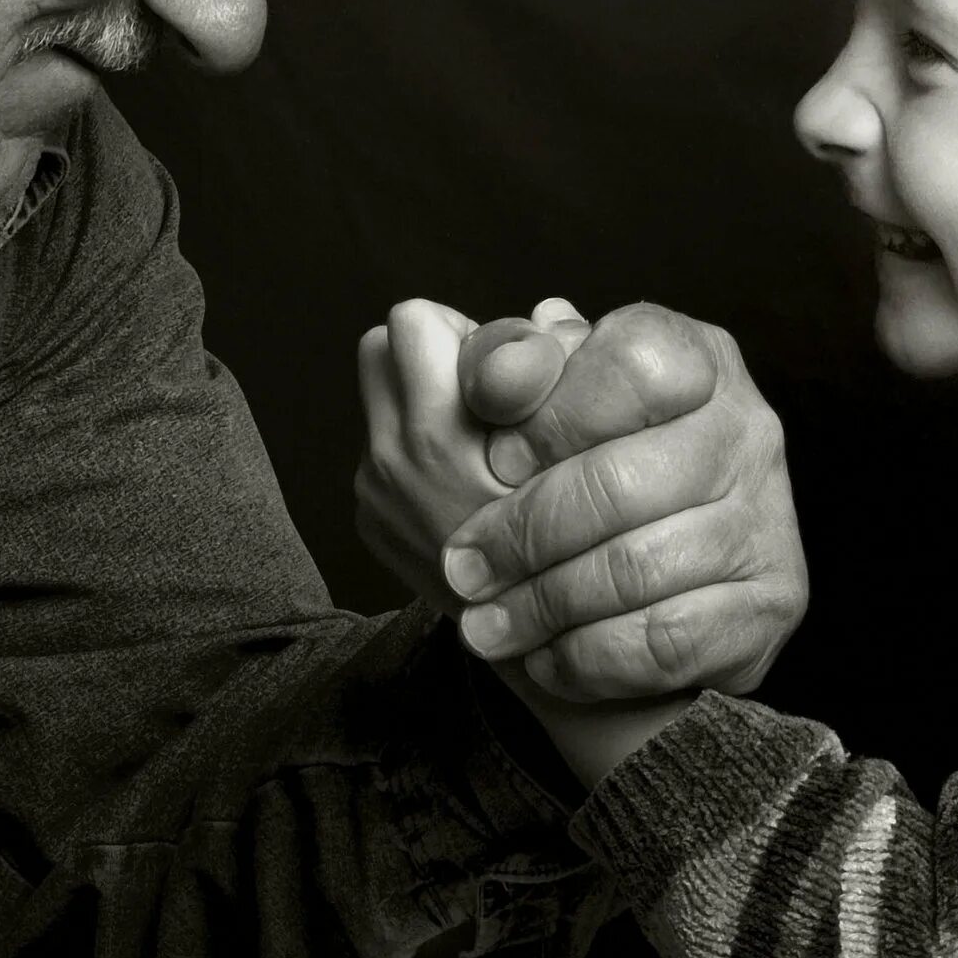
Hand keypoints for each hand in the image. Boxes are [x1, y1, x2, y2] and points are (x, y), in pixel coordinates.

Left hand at [353, 297, 588, 605]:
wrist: (543, 645)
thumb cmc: (582, 537)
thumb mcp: (583, 440)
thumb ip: (562, 365)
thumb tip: (548, 311)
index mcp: (436, 431)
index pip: (415, 322)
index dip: (468, 335)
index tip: (502, 374)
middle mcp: (390, 462)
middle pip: (380, 349)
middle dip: (431, 354)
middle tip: (486, 393)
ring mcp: (375, 496)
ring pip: (381, 399)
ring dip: (425, 400)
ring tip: (480, 440)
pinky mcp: (373, 522)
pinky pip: (384, 449)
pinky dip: (419, 450)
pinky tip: (468, 485)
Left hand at [441, 304, 807, 701]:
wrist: (667, 575)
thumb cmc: (580, 468)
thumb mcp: (538, 401)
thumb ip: (507, 366)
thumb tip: (499, 368)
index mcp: (694, 358)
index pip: (630, 365)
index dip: (552, 418)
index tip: (495, 461)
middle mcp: (745, 429)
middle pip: (622, 481)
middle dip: (524, 534)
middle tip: (463, 568)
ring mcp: (767, 518)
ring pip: (637, 568)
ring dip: (543, 605)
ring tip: (484, 625)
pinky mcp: (773, 604)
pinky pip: (667, 641)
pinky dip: (591, 656)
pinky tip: (547, 657)